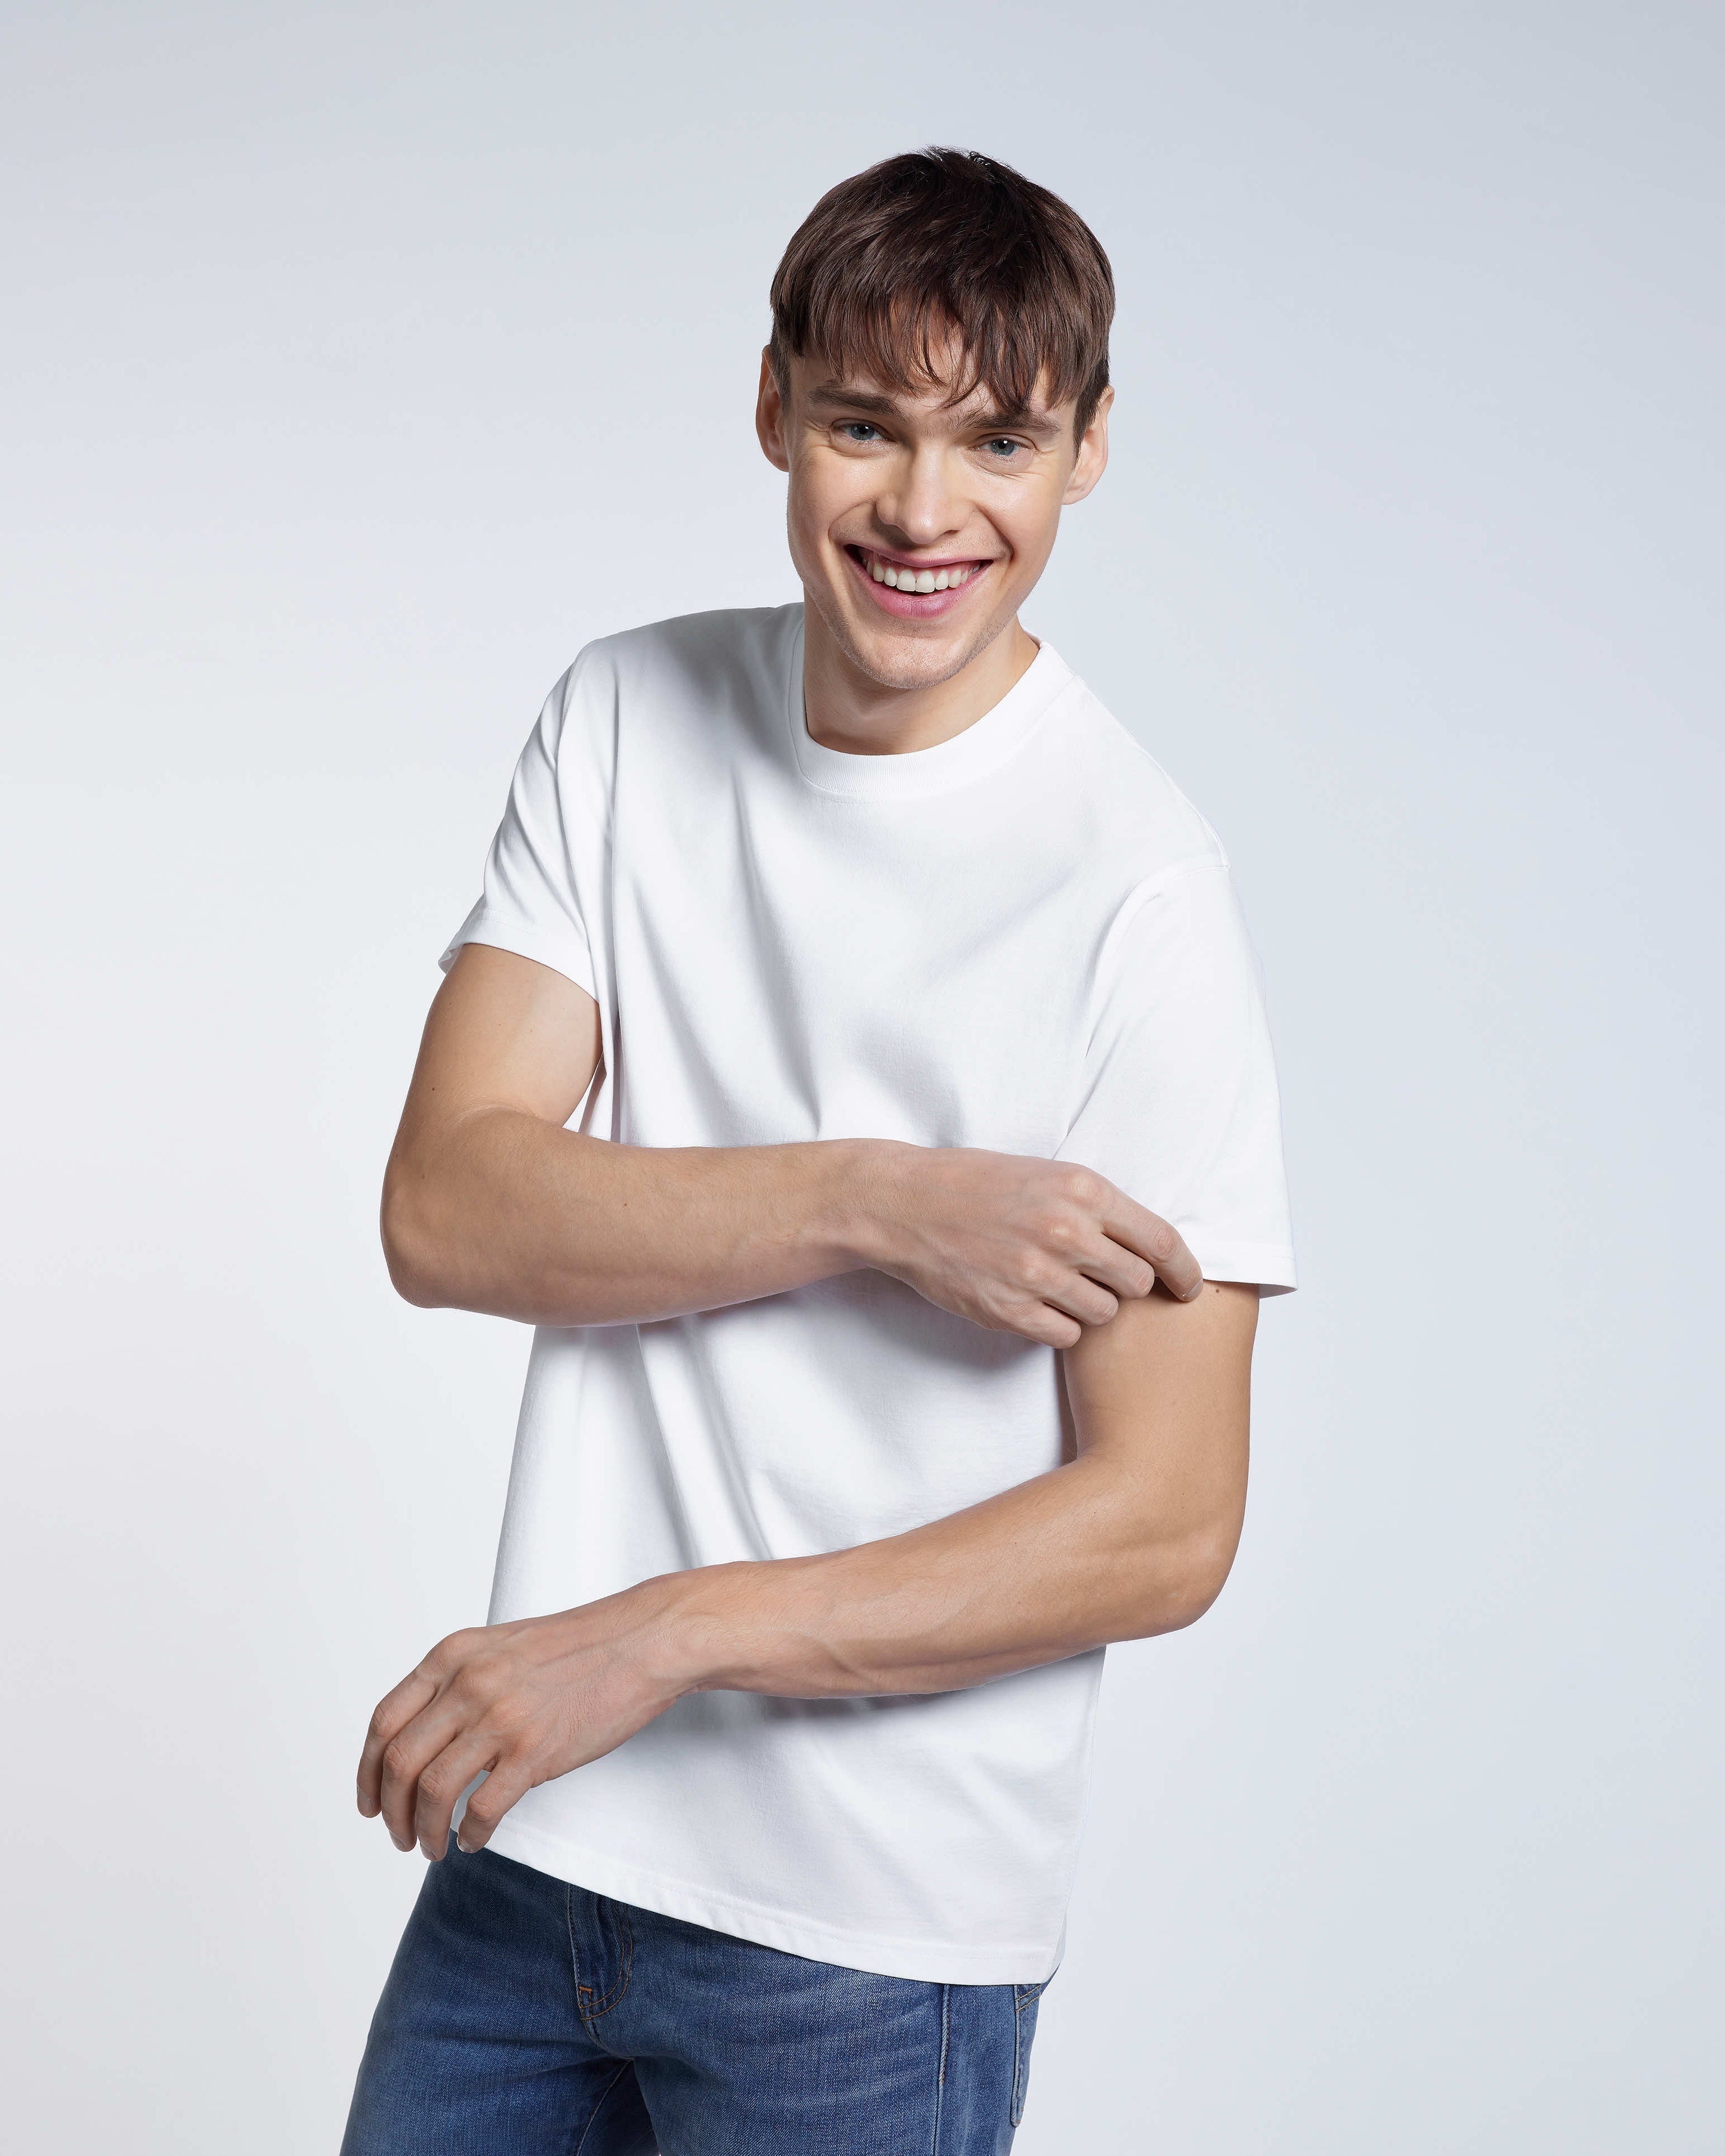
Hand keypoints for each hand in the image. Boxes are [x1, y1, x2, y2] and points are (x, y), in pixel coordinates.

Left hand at [356, 1585, 685, 1860]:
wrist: (640, 1641)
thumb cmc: (578, 1645)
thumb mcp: (500, 1646)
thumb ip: (459, 1680)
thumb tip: (426, 1737)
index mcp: (452, 1655)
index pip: (383, 1722)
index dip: (365, 1771)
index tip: (370, 1802)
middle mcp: (468, 1685)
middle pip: (397, 1763)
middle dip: (390, 1811)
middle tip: (399, 1836)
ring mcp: (500, 1718)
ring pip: (432, 1792)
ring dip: (424, 1831)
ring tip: (432, 1847)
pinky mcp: (535, 1752)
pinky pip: (483, 1809)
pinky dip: (471, 1834)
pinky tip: (475, 1841)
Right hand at [852, 1145, 1202, 1348]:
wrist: (905, 1204)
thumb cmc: (976, 1184)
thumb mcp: (1046, 1173)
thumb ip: (1098, 1205)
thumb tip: (1149, 1243)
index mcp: (1082, 1190)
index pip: (1162, 1241)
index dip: (1185, 1271)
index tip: (1190, 1286)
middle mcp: (1066, 1231)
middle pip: (1137, 1282)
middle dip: (1128, 1285)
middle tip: (1104, 1278)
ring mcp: (1037, 1273)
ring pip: (1104, 1313)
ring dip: (1091, 1305)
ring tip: (1057, 1284)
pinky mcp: (1010, 1309)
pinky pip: (1065, 1334)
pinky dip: (1059, 1324)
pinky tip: (1036, 1302)